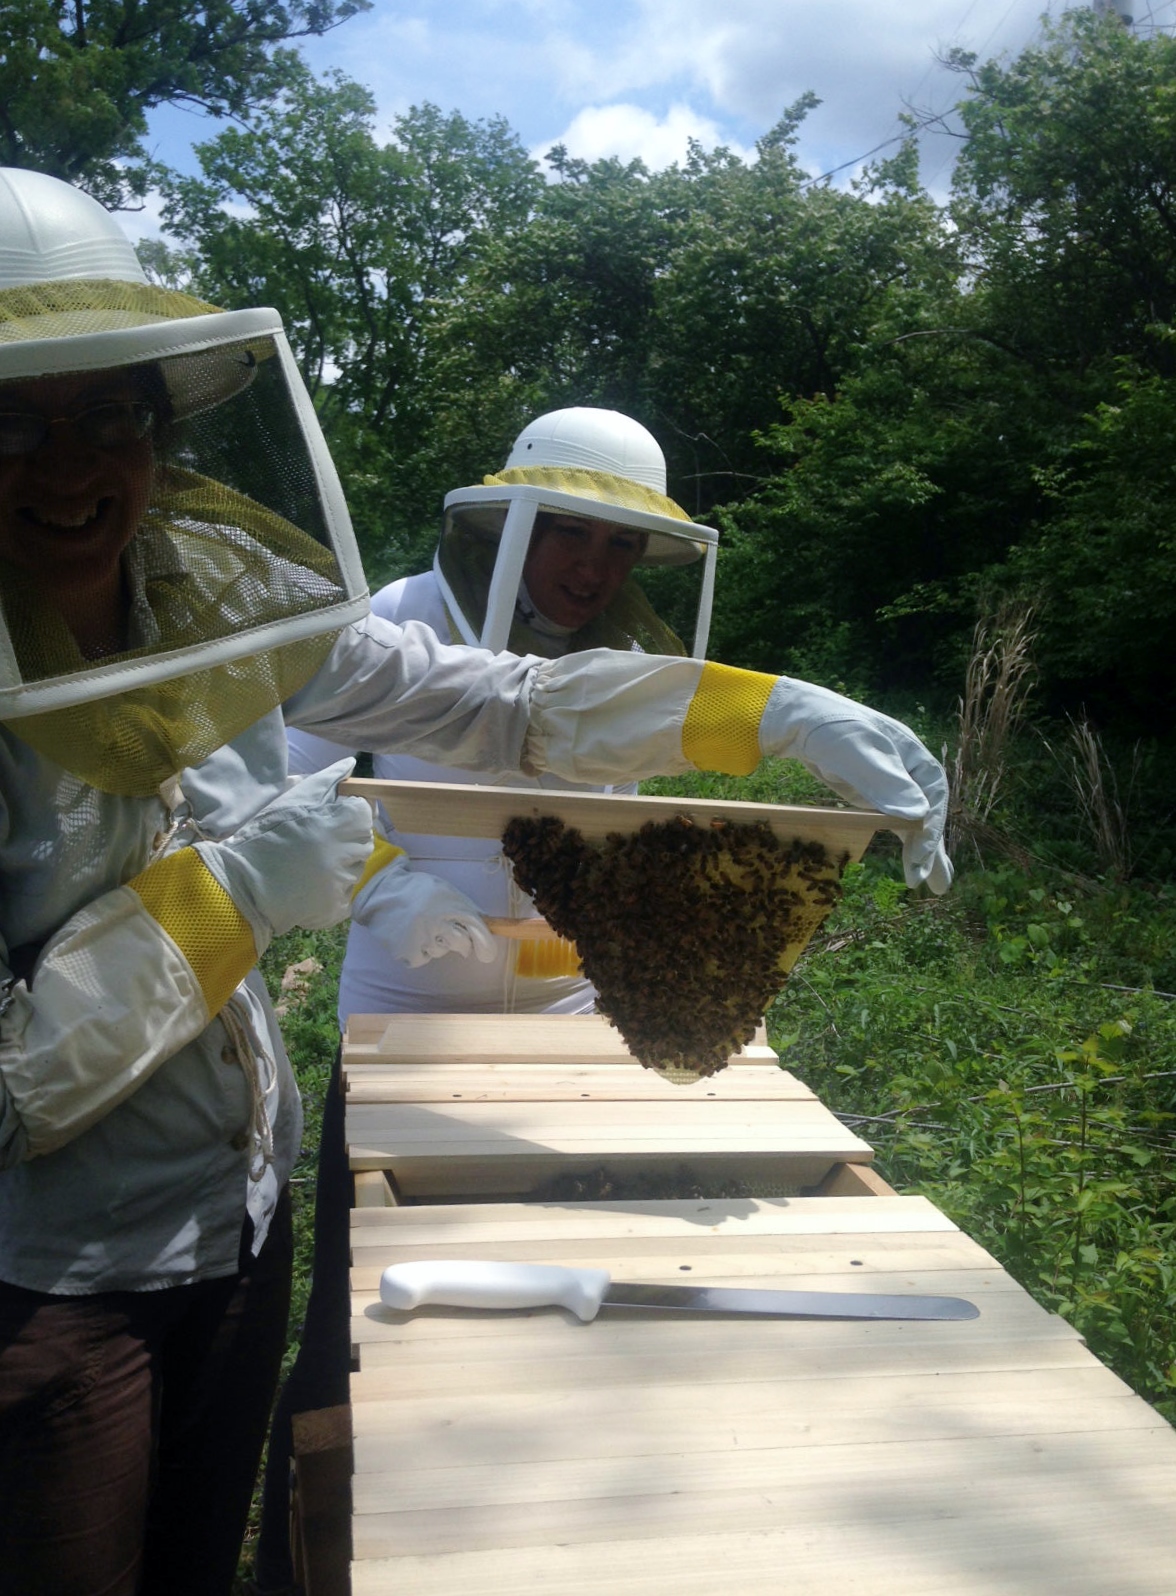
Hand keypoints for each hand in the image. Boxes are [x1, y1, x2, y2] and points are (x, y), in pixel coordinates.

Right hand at [194, 758, 373, 946]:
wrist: (241, 883)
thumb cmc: (265, 836)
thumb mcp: (293, 800)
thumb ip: (327, 780)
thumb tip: (350, 766)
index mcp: (338, 823)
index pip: (363, 814)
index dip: (347, 816)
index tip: (329, 821)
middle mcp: (345, 853)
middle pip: (362, 842)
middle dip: (346, 841)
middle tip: (317, 846)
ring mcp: (343, 883)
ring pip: (354, 869)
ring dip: (339, 866)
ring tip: (310, 867)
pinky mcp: (337, 908)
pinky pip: (345, 895)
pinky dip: (333, 892)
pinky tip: (310, 887)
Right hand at [353, 854, 496, 967]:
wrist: (380, 893)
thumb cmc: (416, 891)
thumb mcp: (444, 890)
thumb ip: (463, 905)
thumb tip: (484, 923)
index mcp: (449, 904)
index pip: (475, 927)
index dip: (485, 943)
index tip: (487, 954)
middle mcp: (438, 921)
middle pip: (461, 944)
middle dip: (460, 944)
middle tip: (448, 936)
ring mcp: (422, 937)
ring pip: (440, 951)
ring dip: (435, 943)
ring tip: (419, 927)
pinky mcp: (407, 950)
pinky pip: (422, 958)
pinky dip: (418, 951)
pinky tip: (410, 936)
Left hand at [761, 679, 951, 893]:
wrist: (799, 720)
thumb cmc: (830, 729)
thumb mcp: (857, 753)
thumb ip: (886, 782)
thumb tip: (920, 816)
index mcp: (912, 755)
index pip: (933, 796)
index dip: (931, 827)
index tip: (922, 855)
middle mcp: (906, 770)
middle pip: (929, 811)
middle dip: (932, 848)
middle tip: (937, 886)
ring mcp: (890, 783)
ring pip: (913, 821)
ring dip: (924, 852)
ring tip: (938, 888)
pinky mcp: (871, 794)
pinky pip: (893, 822)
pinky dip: (903, 843)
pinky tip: (912, 864)